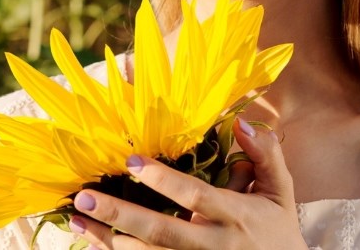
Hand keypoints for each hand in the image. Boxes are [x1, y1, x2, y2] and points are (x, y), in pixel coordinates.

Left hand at [69, 119, 308, 249]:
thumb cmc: (278, 231)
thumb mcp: (280, 192)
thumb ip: (266, 155)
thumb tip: (242, 122)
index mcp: (235, 217)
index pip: (195, 197)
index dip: (163, 180)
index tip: (132, 161)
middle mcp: (213, 246)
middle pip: (162, 232)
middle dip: (121, 214)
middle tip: (85, 196)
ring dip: (109, 239)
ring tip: (78, 218)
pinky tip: (94, 240)